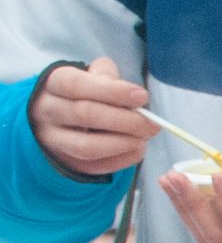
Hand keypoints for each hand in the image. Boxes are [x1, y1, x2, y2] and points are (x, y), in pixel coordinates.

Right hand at [30, 58, 152, 175]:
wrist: (63, 118)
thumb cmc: (85, 92)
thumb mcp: (92, 76)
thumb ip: (108, 76)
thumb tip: (134, 95)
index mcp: (52, 84)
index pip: (76, 84)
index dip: (113, 91)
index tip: (142, 97)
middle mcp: (46, 111)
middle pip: (85, 115)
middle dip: (126, 120)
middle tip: (153, 124)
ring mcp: (53, 140)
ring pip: (88, 146)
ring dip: (123, 143)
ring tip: (145, 138)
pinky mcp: (66, 161)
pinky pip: (96, 166)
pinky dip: (122, 159)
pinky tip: (138, 149)